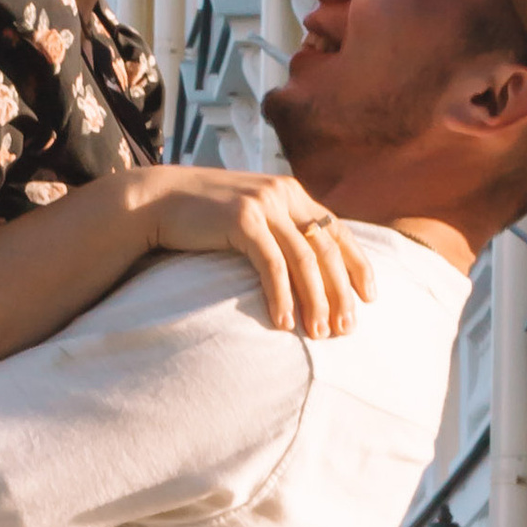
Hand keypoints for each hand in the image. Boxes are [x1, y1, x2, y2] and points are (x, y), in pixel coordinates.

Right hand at [123, 164, 371, 339]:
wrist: (156, 200)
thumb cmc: (202, 217)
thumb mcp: (249, 216)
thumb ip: (277, 229)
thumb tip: (304, 266)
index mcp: (291, 192)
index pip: (337, 230)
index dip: (358, 265)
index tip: (369, 298)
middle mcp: (283, 193)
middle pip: (327, 248)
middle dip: (340, 292)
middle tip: (346, 329)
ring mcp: (264, 204)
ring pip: (304, 260)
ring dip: (315, 301)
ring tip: (319, 334)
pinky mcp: (242, 219)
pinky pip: (272, 264)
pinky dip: (281, 296)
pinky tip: (284, 322)